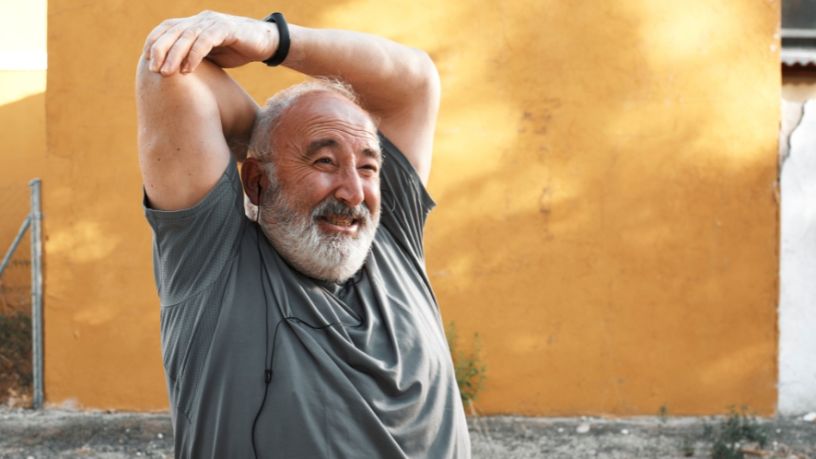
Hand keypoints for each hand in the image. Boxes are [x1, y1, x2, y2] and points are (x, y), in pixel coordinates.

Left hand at [143, 11, 277, 75]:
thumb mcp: (211, 54)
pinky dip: (195, 56)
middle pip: (173, 31)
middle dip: (160, 50)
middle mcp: (201, 19)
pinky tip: (188, 70)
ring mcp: (213, 23)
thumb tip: (173, 73)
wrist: (266, 42)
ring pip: (187, 36)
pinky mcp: (227, 29)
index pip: (166, 28)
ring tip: (166, 73)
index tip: (146, 60)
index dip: (153, 42)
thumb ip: (193, 57)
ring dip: (174, 56)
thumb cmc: (237, 50)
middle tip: (152, 69)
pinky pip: (206, 41)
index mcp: (194, 23)